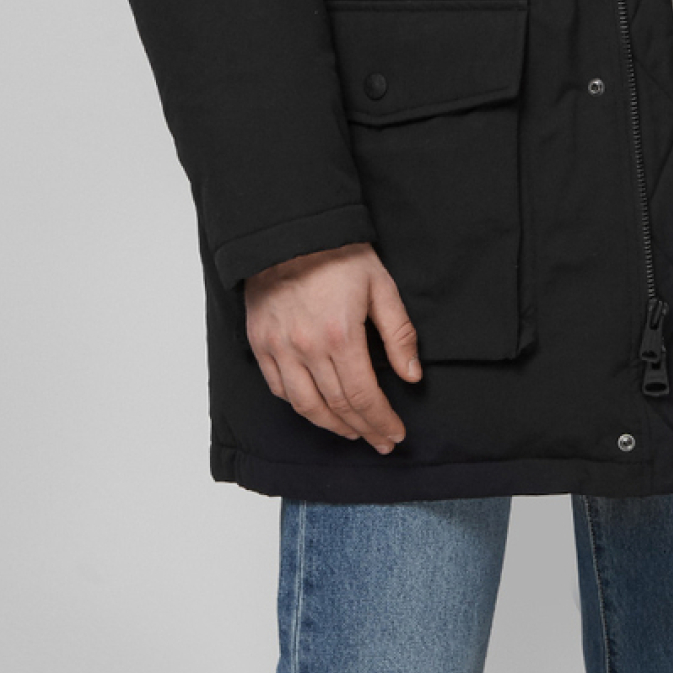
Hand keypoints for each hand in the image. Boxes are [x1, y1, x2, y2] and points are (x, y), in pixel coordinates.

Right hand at [244, 242, 420, 452]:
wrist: (289, 232)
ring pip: (306, 406)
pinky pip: (279, 388)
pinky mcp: (260, 344)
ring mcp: (279, 348)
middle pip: (338, 407)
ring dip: (332, 426)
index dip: (381, 421)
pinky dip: (300, 406)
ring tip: (352, 433)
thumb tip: (412, 376)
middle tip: (381, 441)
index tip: (395, 434)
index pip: (363, 396)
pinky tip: (317, 410)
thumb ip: (399, 334)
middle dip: (364, 429)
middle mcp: (307, 349)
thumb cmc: (339, 256)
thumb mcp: (381, 287)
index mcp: (341, 336)